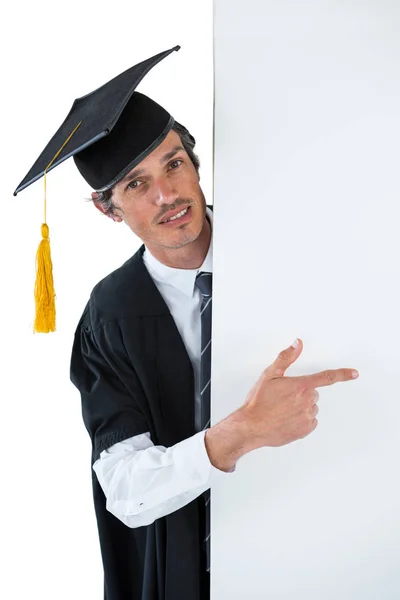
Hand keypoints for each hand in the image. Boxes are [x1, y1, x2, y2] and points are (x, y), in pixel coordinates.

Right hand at [241, 339, 358, 447]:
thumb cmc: (258, 402)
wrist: (251, 427)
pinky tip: (286, 419)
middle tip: (283, 397)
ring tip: (282, 409)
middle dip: (301, 393)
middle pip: (313, 393)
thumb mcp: (269, 375)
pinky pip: (309, 422)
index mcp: (300, 386)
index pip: (326, 377)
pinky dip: (301, 420)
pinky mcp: (305, 430)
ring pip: (311, 408)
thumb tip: (297, 344)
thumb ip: (286, 358)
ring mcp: (307, 417)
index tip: (354, 373)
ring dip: (300, 407)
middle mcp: (307, 401)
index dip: (342, 374)